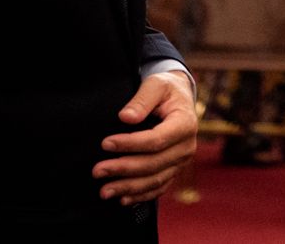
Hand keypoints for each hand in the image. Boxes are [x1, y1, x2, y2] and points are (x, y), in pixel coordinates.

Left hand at [94, 71, 198, 204]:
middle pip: (154, 164)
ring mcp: (182, 161)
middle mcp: (187, 146)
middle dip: (123, 169)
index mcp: (185, 123)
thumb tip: (125, 117)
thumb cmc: (166, 90)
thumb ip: (142, 99)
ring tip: (104, 191)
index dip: (130, 144)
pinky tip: (123, 199)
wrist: (180, 99)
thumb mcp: (156, 84)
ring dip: (129, 188)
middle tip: (97, 170)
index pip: (156, 140)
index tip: (106, 144)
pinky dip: (141, 195)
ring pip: (155, 180)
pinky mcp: (175, 169)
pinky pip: (159, 187)